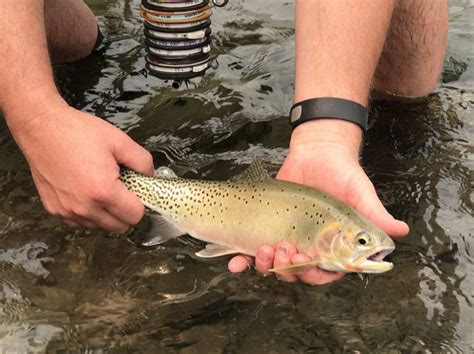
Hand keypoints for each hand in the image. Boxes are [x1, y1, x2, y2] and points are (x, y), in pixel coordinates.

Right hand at [10, 100, 153, 231]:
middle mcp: (84, 207)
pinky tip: (86, 191)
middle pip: (119, 227)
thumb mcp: (119, 141)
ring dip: (107, 214)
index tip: (136, 190)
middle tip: (122, 189)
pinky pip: (80, 222)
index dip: (140, 202)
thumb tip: (151, 176)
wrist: (41, 127)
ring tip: (102, 187)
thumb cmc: (77, 132)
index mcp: (103, 191)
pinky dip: (88, 212)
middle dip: (126, 211)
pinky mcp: (54, 209)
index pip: (135, 216)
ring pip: (100, 226)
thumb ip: (143, 161)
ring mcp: (67, 211)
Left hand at [228, 120, 408, 284]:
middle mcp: (310, 248)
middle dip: (287, 269)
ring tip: (262, 250)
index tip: (305, 260)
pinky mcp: (266, 228)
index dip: (313, 274)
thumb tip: (401, 231)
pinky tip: (234, 261)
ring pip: (274, 266)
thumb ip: (374, 213)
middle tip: (280, 249)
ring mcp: (287, 238)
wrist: (316, 152)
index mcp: (333, 248)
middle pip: (296, 274)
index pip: (324, 274)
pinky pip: (252, 251)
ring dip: (265, 266)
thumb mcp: (360, 191)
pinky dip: (242, 260)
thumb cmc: (342, 173)